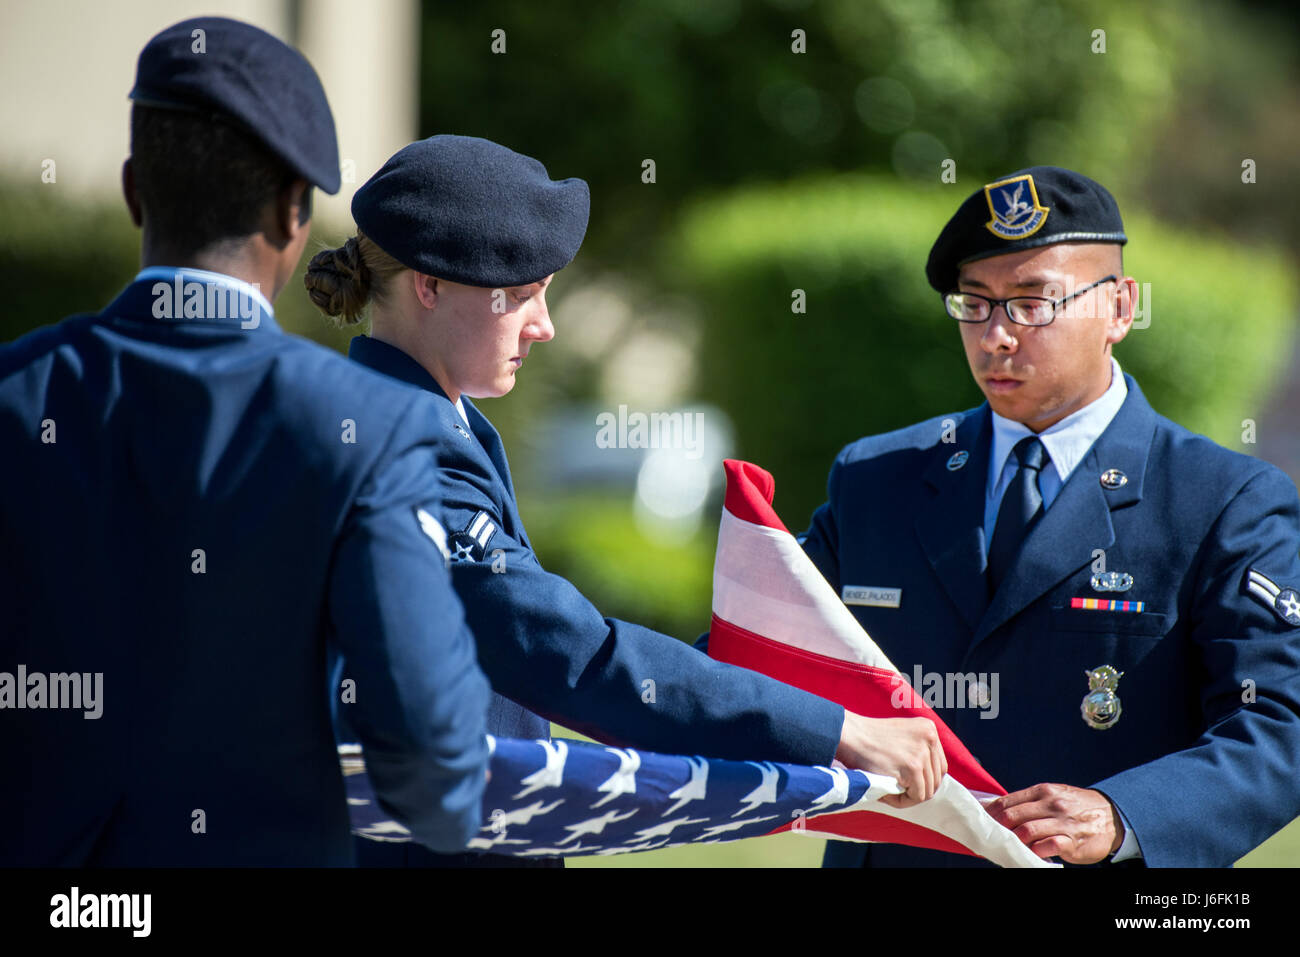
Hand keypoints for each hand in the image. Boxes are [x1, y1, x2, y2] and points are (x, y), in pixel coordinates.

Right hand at [835, 711, 946, 806]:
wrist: (849, 735)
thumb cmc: (867, 738)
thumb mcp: (901, 734)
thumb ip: (917, 749)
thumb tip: (929, 779)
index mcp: (928, 728)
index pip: (939, 765)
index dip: (924, 779)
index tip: (907, 783)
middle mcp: (930, 737)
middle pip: (936, 779)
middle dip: (917, 789)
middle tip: (896, 790)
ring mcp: (922, 752)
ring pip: (928, 790)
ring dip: (908, 796)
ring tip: (889, 791)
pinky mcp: (913, 767)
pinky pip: (916, 796)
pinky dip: (902, 801)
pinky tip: (886, 794)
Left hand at [985, 783, 1123, 863]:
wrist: (1112, 816)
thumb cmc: (1076, 806)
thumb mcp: (1054, 795)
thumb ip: (1030, 802)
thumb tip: (998, 809)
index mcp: (1043, 791)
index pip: (1008, 801)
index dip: (990, 812)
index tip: (980, 820)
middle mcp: (1052, 804)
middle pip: (1013, 816)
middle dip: (997, 827)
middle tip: (989, 836)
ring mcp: (1062, 823)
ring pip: (1026, 832)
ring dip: (1013, 841)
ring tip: (1007, 845)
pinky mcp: (1072, 841)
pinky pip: (1047, 846)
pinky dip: (1035, 851)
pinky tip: (1031, 852)